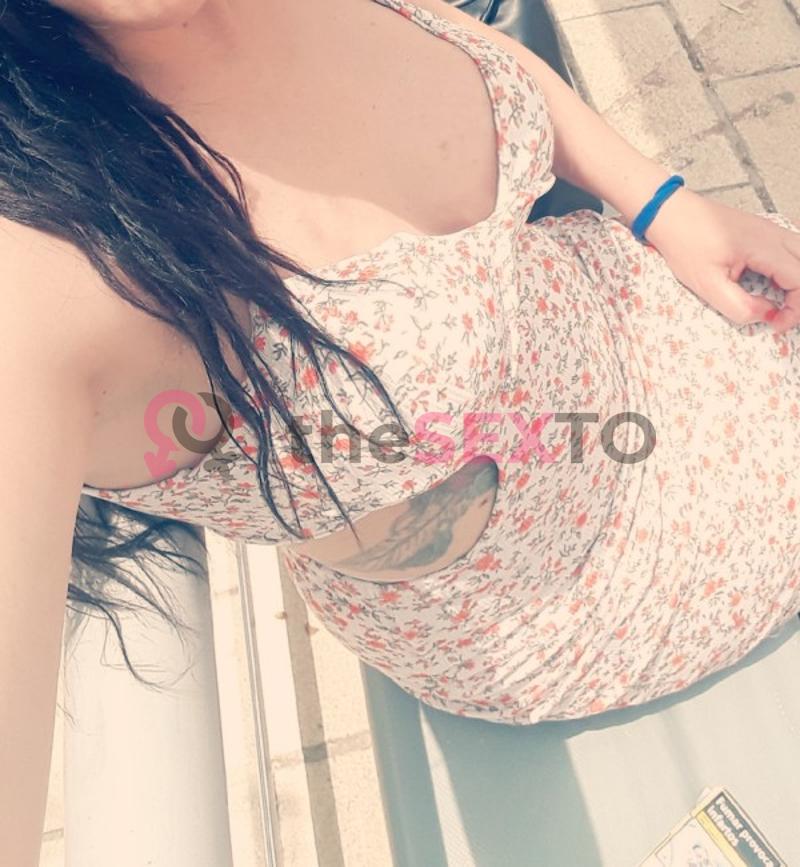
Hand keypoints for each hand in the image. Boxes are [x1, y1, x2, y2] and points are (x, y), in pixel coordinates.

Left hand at [640, 188, 799, 333]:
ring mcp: (772, 230)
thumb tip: (766, 315)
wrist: (671, 214)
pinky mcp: (764, 231)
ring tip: (779, 302)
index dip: (796, 308)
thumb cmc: (685, 245)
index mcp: (764, 247)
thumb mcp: (707, 284)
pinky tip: (773, 285)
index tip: (776, 324)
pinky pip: (792, 251)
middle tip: (781, 316)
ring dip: (797, 283)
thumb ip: (739, 305)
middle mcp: (775, 235)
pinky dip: (791, 270)